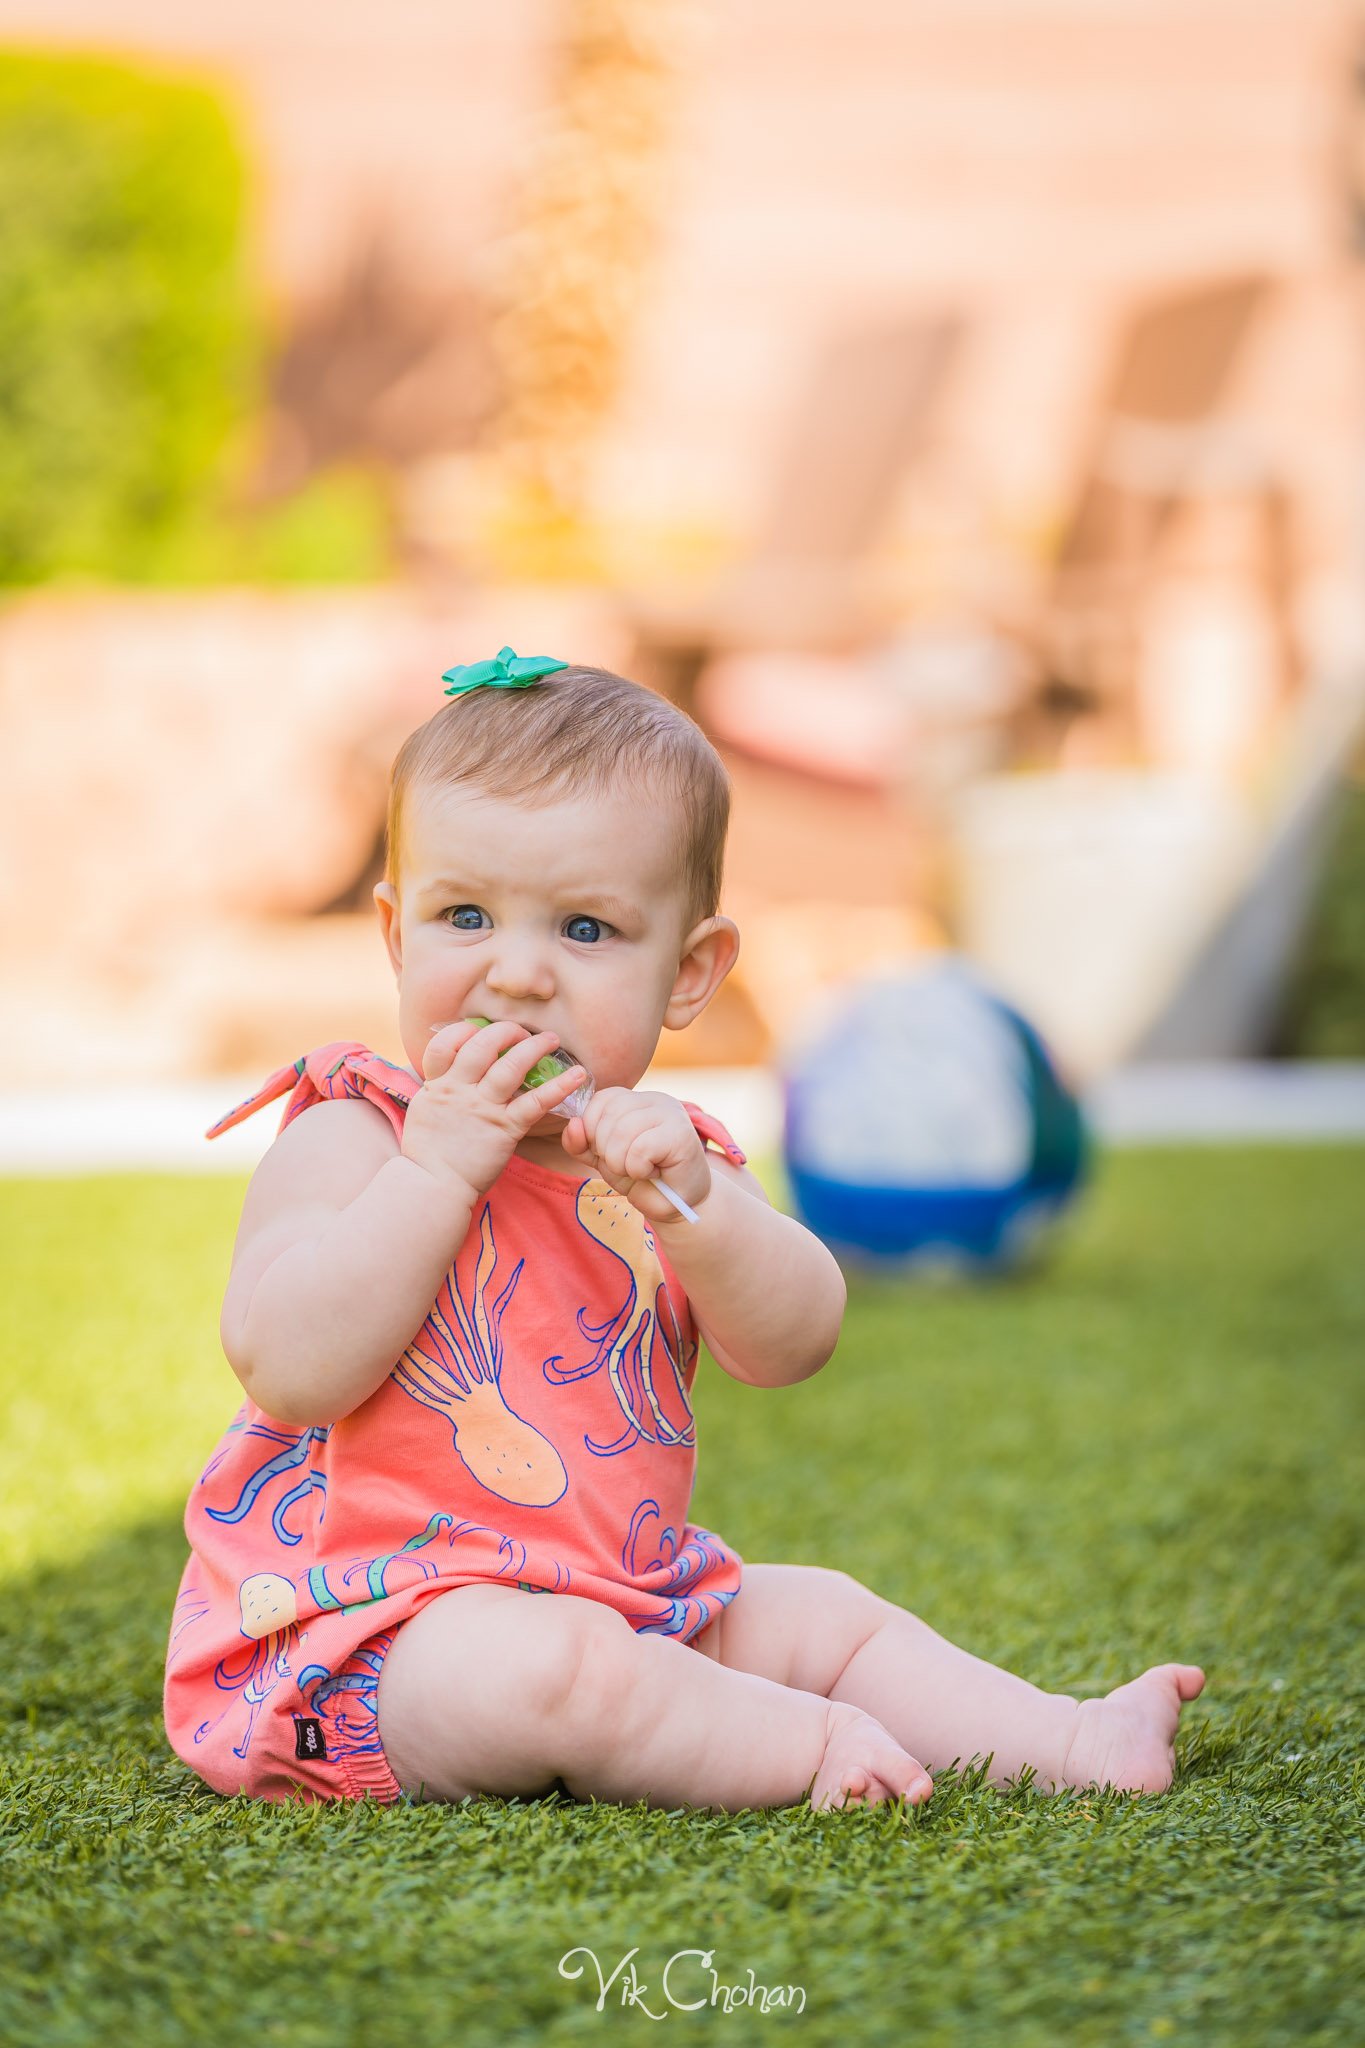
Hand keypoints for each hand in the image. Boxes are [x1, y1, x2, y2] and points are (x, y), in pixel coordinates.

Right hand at [401, 1019, 586, 1203]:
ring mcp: (483, 1108)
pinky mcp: (505, 1128)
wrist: (434, 1186)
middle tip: (521, 1032)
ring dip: (534, 1047)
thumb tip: (451, 1069)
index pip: (445, 1043)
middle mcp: (459, 1090)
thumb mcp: (424, 1110)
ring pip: (510, 1066)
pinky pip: (536, 1102)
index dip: (463, 1030)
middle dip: (505, 1031)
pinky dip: (559, 1086)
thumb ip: (439, 1088)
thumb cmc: (429, 1153)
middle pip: (483, 1045)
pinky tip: (578, 1075)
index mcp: (438, 1085)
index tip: (478, 1030)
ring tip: (551, 1040)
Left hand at [561, 1088, 711, 1225]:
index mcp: (636, 1099)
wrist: (677, 1205)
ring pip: (622, 1132)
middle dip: (606, 1150)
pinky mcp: (680, 1134)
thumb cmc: (642, 1178)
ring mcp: (671, 1113)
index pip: (600, 1100)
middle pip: (608, 1115)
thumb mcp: (603, 1158)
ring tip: (639, 1171)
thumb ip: (581, 1142)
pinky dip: (638, 1170)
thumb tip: (573, 1124)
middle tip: (626, 1166)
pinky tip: (653, 1173)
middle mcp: (655, 1099)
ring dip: (621, 1163)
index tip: (609, 1152)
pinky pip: (640, 1149)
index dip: (592, 1130)